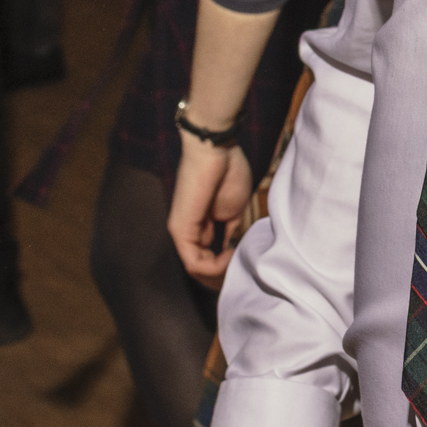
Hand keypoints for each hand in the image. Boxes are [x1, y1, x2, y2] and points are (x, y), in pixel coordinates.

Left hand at [169, 131, 254, 283]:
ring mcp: (182, 233)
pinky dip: (214, 266)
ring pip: (196, 270)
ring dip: (220, 272)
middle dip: (223, 276)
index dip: (228, 268)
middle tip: (241, 269)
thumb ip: (230, 232)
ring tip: (237, 260)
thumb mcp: (234, 211)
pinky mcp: (181, 230)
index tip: (245, 258)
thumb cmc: (227, 173)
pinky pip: (194, 262)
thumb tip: (232, 249)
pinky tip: (230, 254)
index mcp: (200, 229)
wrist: (216, 151)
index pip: (208, 261)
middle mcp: (187, 234)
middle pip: (201, 270)